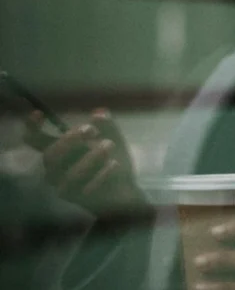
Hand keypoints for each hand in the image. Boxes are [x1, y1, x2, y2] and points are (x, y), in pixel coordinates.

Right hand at [23, 108, 146, 215]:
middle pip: (50, 155)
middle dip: (69, 140)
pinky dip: (102, 174)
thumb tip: (99, 113)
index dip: (31, 127)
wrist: (125, 190)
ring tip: (109, 145)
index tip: (38, 114)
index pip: (34, 140)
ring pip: (70, 173)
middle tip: (91, 130)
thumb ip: (106, 126)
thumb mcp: (112, 138)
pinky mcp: (78, 199)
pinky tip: (114, 164)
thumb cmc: (111, 161)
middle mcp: (55, 169)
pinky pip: (86, 188)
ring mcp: (63, 186)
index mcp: (58, 150)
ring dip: (91, 156)